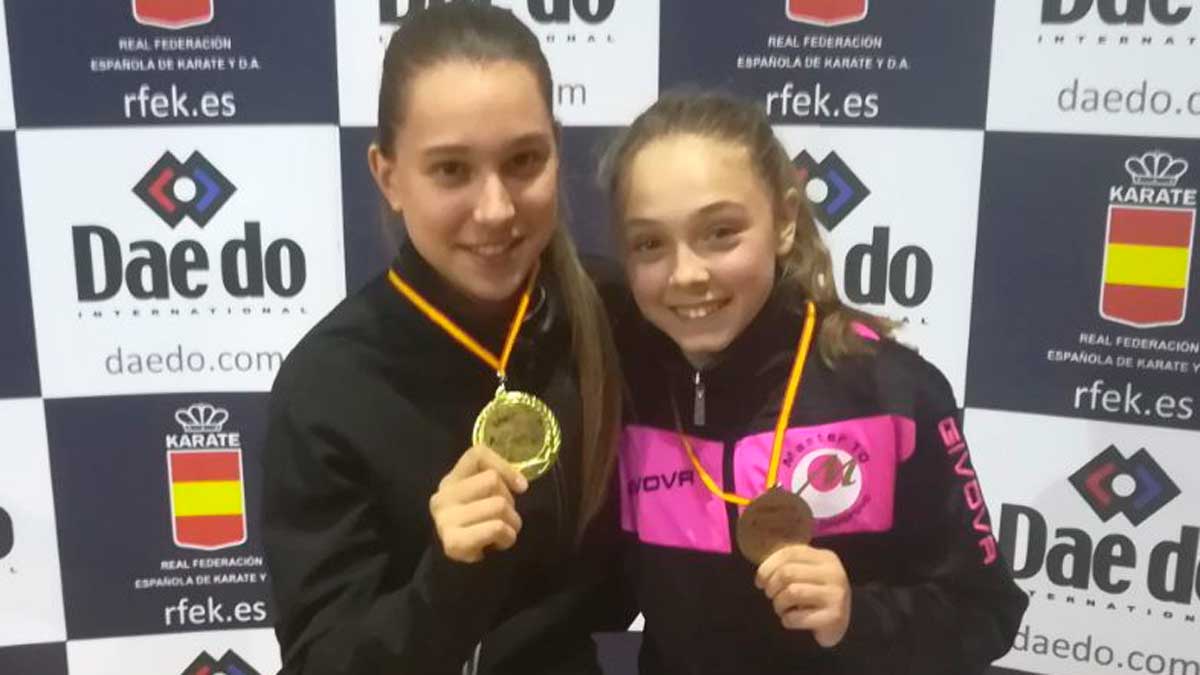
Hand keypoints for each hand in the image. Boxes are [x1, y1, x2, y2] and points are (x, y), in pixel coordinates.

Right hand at [429, 445, 528, 562]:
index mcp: (450, 481)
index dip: (504, 466)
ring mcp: (445, 519)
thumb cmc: (478, 530)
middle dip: (509, 501)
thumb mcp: (481, 501)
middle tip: (504, 519)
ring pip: (498, 504)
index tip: (521, 487)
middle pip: (492, 480)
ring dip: (511, 523)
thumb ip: (493, 484)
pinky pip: (496, 527)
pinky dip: (506, 537)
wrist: (457, 574)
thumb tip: (520, 484)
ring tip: (502, 534)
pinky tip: (497, 545)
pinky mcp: (453, 541)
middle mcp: (443, 496)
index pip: (476, 454)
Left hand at [755, 544, 851, 647]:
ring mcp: (836, 595)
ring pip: (791, 593)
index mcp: (826, 558)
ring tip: (782, 609)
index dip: (767, 567)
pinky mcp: (834, 617)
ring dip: (778, 604)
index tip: (759, 582)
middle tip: (771, 596)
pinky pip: (796, 617)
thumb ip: (787, 566)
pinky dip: (787, 620)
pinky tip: (792, 620)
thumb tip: (761, 575)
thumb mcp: (805, 573)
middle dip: (771, 587)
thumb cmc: (814, 595)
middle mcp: (834, 573)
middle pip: (787, 573)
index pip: (789, 553)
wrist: (837, 624)